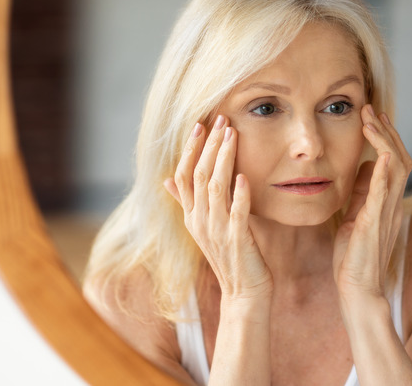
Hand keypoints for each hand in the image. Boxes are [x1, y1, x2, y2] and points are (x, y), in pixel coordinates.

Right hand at [164, 115, 272, 299]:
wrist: (243, 292)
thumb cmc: (229, 256)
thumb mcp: (204, 227)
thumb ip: (187, 202)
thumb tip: (167, 180)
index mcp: (191, 216)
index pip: (183, 175)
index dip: (190, 149)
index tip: (200, 124)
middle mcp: (199, 221)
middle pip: (197, 176)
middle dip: (209, 145)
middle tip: (221, 120)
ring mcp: (216, 230)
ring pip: (215, 187)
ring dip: (224, 159)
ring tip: (232, 135)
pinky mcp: (236, 240)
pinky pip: (237, 213)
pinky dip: (240, 193)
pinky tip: (244, 176)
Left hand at [332, 104, 411, 300]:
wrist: (358, 288)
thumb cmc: (355, 256)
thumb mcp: (356, 215)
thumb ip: (363, 192)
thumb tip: (365, 166)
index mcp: (388, 201)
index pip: (394, 161)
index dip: (385, 137)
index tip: (371, 116)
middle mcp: (393, 204)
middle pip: (400, 158)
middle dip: (385, 131)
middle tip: (370, 109)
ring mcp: (386, 213)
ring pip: (396, 169)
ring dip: (384, 142)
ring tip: (371, 122)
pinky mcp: (374, 224)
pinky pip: (383, 194)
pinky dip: (383, 174)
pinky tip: (380, 155)